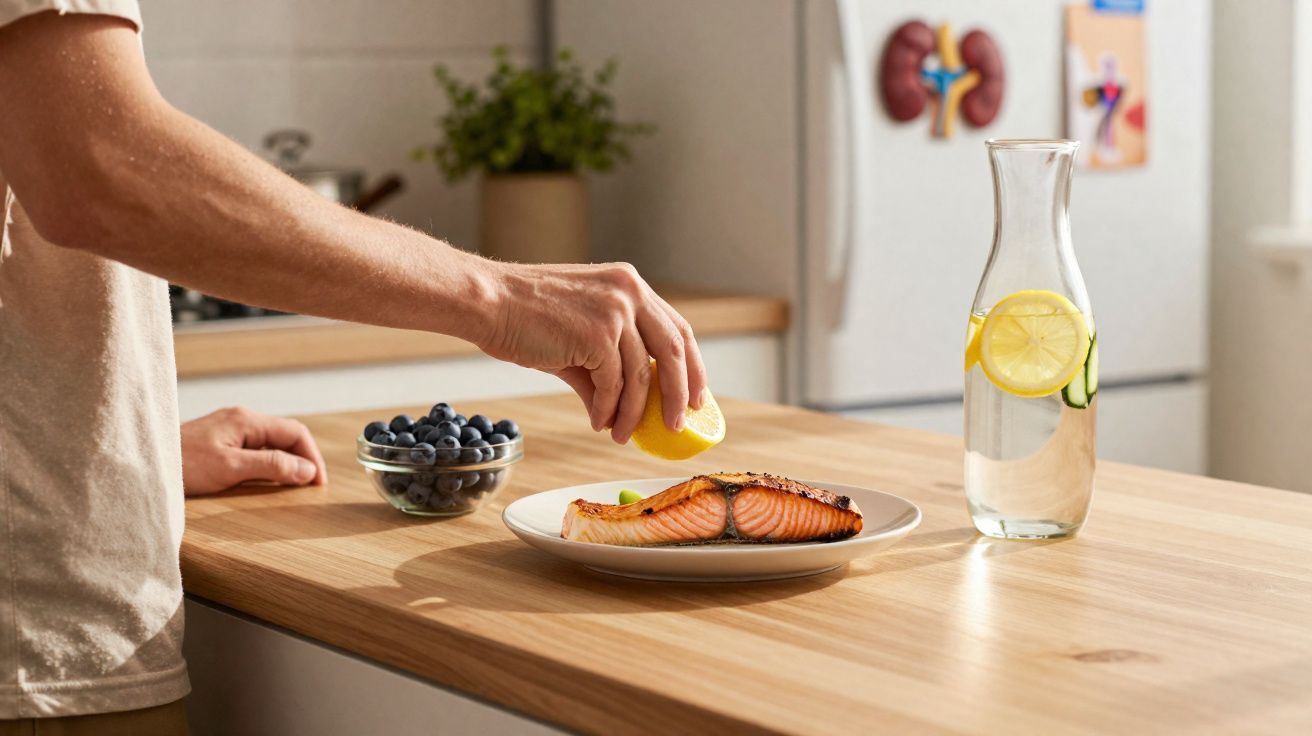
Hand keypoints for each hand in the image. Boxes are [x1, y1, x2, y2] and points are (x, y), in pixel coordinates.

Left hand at [181, 407, 327, 496]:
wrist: (140, 465)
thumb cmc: (180, 465)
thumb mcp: (230, 468)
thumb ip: (271, 466)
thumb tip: (307, 470)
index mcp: (246, 420)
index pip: (295, 432)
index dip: (312, 456)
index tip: (318, 482)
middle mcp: (241, 419)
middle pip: (285, 436)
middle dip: (302, 459)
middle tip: (309, 487)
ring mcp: (229, 429)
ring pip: (270, 443)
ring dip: (285, 463)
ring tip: (292, 486)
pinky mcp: (219, 442)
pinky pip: (255, 450)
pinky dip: (268, 464)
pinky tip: (266, 480)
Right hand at [477, 262, 708, 443]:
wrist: (488, 302)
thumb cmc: (524, 316)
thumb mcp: (577, 336)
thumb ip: (605, 369)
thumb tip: (617, 415)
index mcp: (629, 284)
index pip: (676, 328)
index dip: (692, 366)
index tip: (697, 396)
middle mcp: (629, 292)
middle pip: (675, 350)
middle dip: (681, 394)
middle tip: (678, 424)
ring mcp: (615, 312)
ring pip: (642, 375)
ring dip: (635, 413)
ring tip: (623, 435)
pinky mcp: (598, 335)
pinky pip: (614, 385)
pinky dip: (608, 411)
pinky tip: (600, 423)